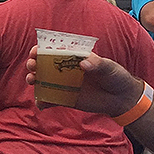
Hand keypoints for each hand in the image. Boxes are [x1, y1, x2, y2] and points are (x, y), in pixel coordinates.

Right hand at [26, 44, 143, 115]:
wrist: (122, 99)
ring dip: (33, 80)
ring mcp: (64, 85)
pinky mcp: (65, 99)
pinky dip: (42, 102)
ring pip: (42, 81)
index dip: (41, 50)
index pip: (53, 51)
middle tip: (32, 66)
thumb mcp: (110, 68)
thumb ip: (98, 64)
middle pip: (43, 65)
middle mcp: (66, 70)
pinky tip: (41, 104)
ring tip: (32, 81)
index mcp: (74, 58)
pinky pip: (50, 100)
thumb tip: (83, 63)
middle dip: (33, 64)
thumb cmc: (116, 77)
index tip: (35, 52)